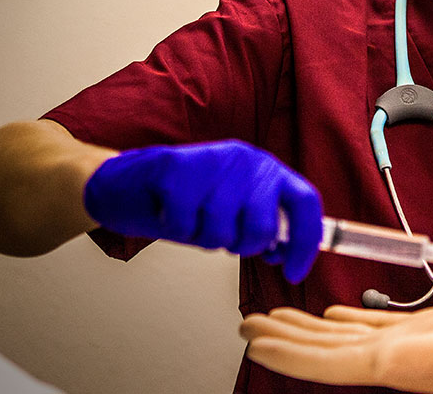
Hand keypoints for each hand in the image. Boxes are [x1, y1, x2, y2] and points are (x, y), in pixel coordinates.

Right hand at [83, 139, 322, 281]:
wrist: (126, 183)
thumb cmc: (185, 201)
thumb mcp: (234, 210)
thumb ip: (263, 226)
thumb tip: (285, 253)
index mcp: (267, 168)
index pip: (306, 202)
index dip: (306, 243)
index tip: (293, 272)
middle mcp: (247, 159)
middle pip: (262, 228)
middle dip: (241, 246)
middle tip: (219, 234)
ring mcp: (213, 161)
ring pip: (221, 232)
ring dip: (203, 238)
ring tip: (192, 218)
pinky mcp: (176, 167)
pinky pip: (185, 227)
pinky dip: (175, 230)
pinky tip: (169, 211)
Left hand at [240, 299, 432, 392]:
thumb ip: (398, 352)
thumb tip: (357, 359)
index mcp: (389, 366)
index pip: (323, 362)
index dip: (285, 353)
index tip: (253, 341)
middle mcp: (389, 359)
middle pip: (324, 349)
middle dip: (285, 336)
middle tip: (250, 322)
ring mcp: (404, 346)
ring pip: (343, 336)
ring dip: (308, 326)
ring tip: (276, 316)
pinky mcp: (424, 332)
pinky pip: (374, 326)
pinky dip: (348, 318)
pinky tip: (332, 313)